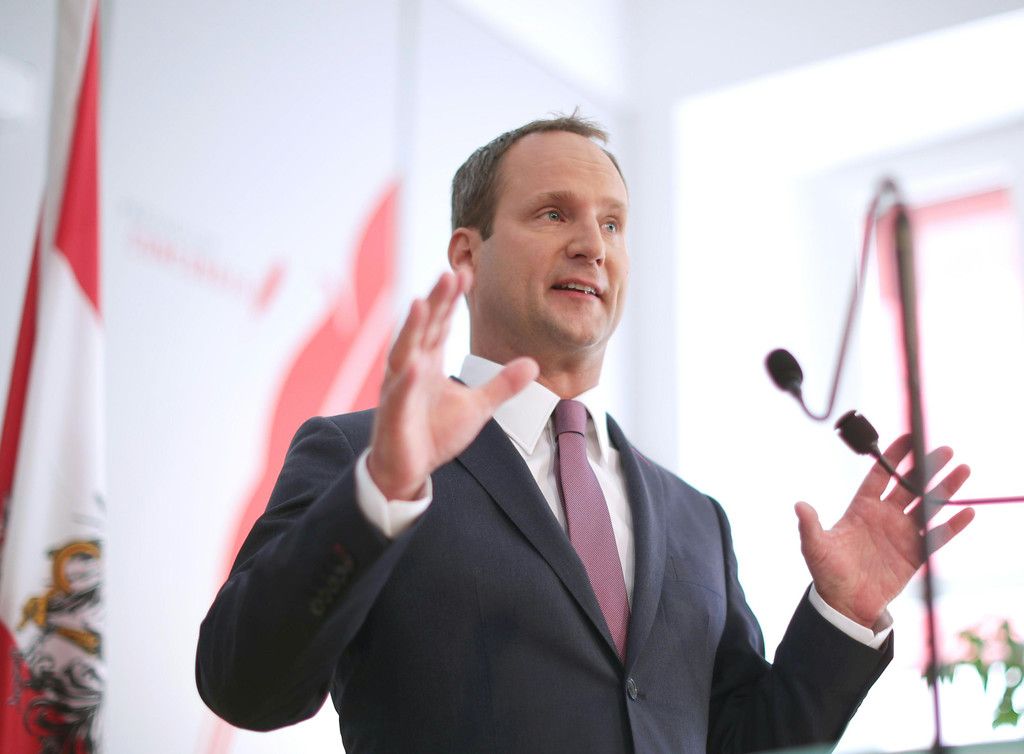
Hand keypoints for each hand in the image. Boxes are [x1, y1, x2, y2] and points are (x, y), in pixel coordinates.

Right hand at [366, 270, 538, 499]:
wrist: (408, 470)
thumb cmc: (434, 434)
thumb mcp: (478, 407)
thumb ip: (503, 384)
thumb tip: (533, 364)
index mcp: (428, 362)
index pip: (440, 324)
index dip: (451, 300)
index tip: (466, 274)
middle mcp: (410, 368)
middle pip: (423, 328)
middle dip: (435, 302)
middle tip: (449, 274)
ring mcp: (399, 390)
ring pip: (404, 353)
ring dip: (412, 328)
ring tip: (422, 303)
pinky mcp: (393, 415)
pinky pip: (400, 395)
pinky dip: (407, 381)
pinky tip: (416, 367)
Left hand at [795, 434, 974, 627]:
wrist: (844, 604)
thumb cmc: (827, 572)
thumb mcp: (814, 547)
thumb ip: (810, 526)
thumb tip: (799, 506)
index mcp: (862, 508)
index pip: (881, 475)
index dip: (894, 457)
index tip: (908, 438)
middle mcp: (885, 516)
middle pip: (910, 486)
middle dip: (926, 467)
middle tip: (943, 449)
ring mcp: (901, 534)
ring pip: (927, 506)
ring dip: (945, 489)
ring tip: (963, 471)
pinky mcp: (914, 554)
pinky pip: (936, 536)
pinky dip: (952, 526)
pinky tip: (967, 512)